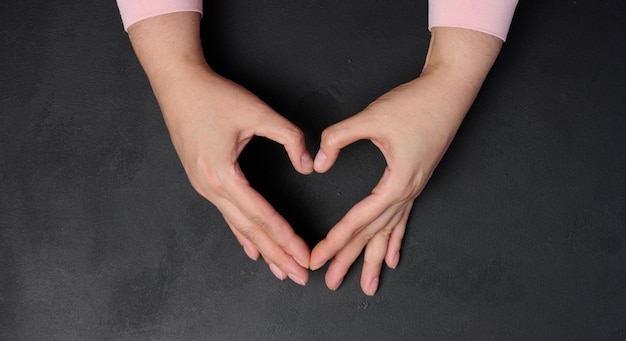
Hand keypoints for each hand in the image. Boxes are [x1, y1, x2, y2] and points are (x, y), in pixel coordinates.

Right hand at [164, 67, 313, 285]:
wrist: (178, 84)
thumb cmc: (214, 96)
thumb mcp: (258, 112)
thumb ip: (289, 137)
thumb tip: (308, 164)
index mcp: (223, 174)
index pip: (262, 215)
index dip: (286, 237)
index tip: (304, 255)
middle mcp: (210, 188)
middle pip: (250, 230)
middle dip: (277, 255)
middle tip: (299, 276)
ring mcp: (203, 187)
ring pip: (238, 227)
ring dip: (263, 249)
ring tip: (281, 270)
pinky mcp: (203, 181)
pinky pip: (226, 215)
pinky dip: (242, 235)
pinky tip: (252, 250)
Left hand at [310, 27, 502, 294]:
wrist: (450, 90)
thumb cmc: (415, 103)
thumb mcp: (372, 118)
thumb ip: (340, 137)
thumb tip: (320, 163)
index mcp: (396, 182)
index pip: (359, 219)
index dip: (335, 240)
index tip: (317, 257)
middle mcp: (406, 192)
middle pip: (374, 234)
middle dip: (350, 259)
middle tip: (330, 281)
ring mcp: (413, 189)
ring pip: (389, 233)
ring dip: (375, 259)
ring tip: (368, 286)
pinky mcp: (415, 181)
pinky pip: (403, 219)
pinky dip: (395, 240)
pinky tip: (393, 258)